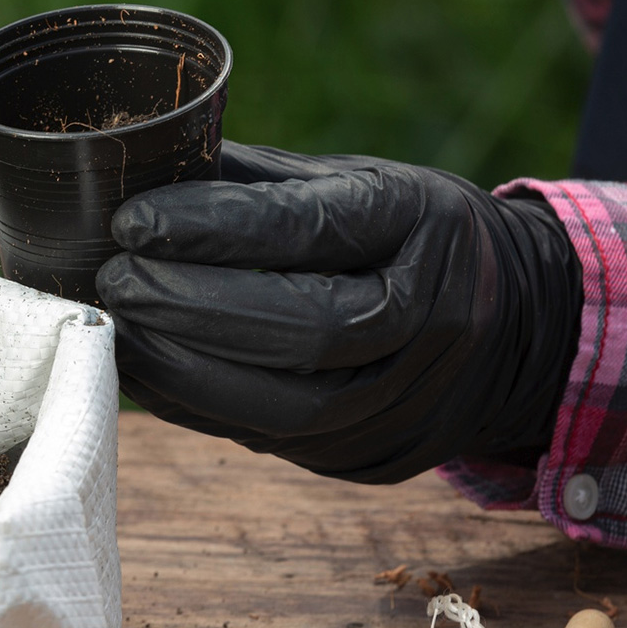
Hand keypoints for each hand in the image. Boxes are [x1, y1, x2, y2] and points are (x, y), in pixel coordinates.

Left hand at [97, 142, 581, 483]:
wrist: (515, 327)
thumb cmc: (406, 233)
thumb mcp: (358, 180)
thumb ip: (257, 184)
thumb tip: (134, 170)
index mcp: (425, 225)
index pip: (312, 232)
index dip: (213, 229)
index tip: (130, 220)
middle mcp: (431, 322)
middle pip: (300, 329)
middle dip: (187, 306)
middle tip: (111, 278)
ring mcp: (408, 403)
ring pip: (282, 405)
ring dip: (179, 369)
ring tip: (113, 328)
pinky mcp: (372, 457)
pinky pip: (269, 441)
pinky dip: (196, 407)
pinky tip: (146, 371)